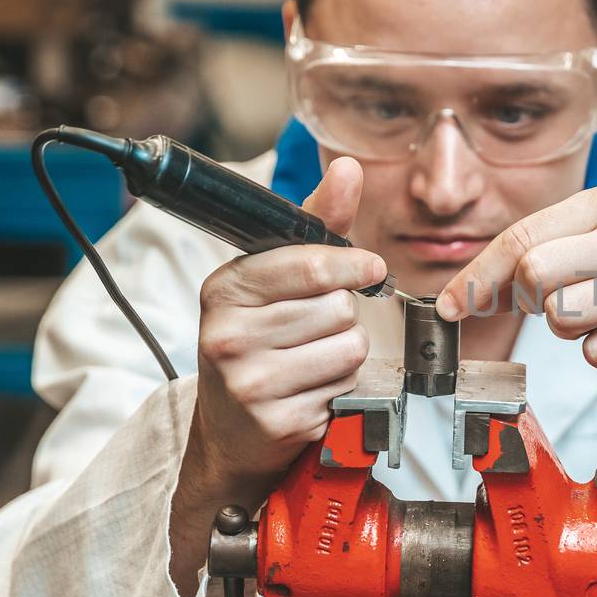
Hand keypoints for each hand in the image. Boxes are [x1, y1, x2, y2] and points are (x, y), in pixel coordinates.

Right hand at [169, 158, 383, 593]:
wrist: (230, 429)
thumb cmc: (261, 339)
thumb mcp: (276, 276)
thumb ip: (317, 221)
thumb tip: (348, 167)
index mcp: (225, 288)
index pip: (305, 265)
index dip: (348, 264)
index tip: (371, 266)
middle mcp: (227, 334)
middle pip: (337, 309)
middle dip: (340, 318)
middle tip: (311, 331)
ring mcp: (248, 382)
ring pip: (348, 348)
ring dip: (344, 354)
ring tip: (310, 361)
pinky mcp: (274, 421)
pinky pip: (344, 388)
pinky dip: (339, 389)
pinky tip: (309, 391)